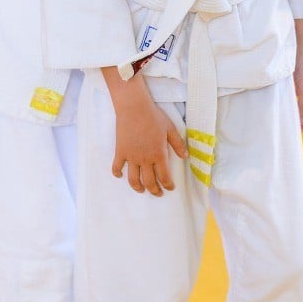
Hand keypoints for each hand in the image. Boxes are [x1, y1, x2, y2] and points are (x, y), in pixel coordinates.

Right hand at [108, 73, 187, 195]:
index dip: (168, 185)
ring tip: (141, 190)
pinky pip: (117, 167)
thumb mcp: (170, 129)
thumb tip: (185, 156)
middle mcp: (145, 159)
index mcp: (159, 154)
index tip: (170, 188)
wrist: (134, 108)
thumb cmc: (153, 117)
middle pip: (149, 182)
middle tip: (158, 193)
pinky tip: (120, 175)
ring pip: (133, 179)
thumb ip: (178, 144)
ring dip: (138, 187)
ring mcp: (131, 157)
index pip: (164, 177)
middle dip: (154, 190)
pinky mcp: (120, 152)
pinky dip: (118, 173)